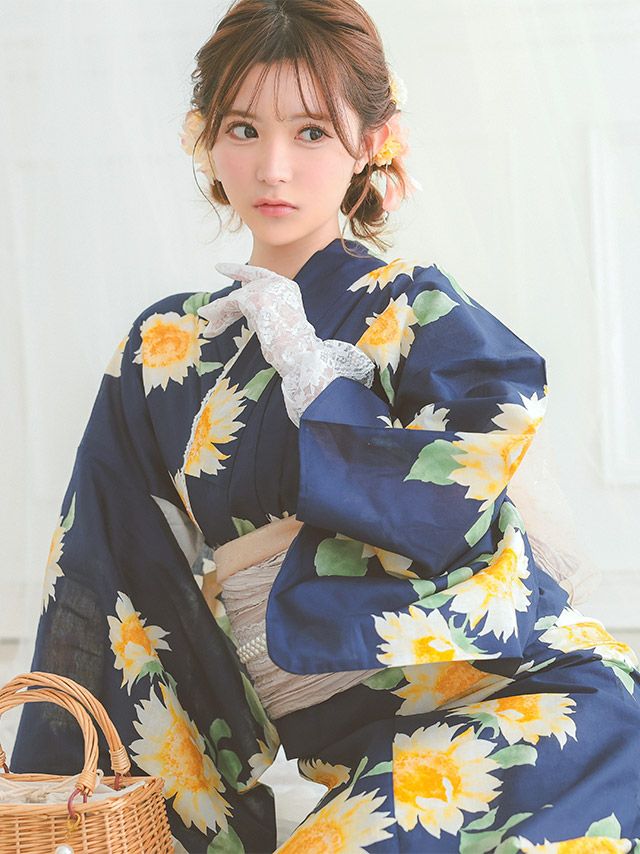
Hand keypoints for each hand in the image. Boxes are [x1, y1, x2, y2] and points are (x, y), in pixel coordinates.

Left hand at [197, 262, 320, 376]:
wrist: (300, 353)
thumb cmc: (292, 346)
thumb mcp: (278, 321)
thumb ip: (262, 309)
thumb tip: (237, 306)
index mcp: (286, 287)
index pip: (258, 274)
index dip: (236, 270)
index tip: (219, 267)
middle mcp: (277, 283)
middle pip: (243, 290)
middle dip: (225, 307)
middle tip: (207, 315)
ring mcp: (266, 289)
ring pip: (234, 299)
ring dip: (219, 313)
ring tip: (208, 326)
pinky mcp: (255, 299)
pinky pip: (229, 305)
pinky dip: (217, 313)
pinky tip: (207, 323)